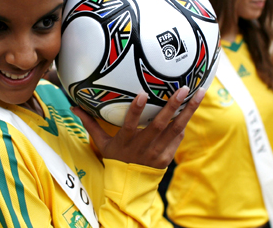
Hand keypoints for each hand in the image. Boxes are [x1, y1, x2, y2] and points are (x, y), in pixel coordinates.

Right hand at [72, 86, 203, 168]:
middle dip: (172, 106)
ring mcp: (158, 152)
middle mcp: (143, 146)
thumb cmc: (115, 157)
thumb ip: (90, 123)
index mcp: (126, 142)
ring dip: (188, 111)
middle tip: (184, 88)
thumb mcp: (101, 142)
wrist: (130, 184)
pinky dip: (185, 122)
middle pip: (160, 125)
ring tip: (199, 93)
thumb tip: (73, 106)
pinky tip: (192, 107)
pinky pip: (178, 137)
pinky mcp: (168, 156)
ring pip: (176, 129)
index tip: (142, 94)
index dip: (136, 110)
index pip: (130, 125)